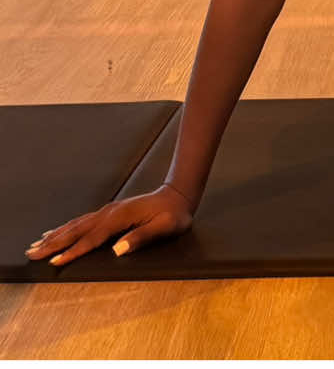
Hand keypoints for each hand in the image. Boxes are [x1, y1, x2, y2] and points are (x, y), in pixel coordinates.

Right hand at [24, 184, 192, 266]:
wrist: (178, 194)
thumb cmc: (174, 214)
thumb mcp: (164, 228)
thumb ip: (141, 237)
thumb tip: (118, 250)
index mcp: (120, 217)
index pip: (92, 238)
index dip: (73, 251)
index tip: (55, 262)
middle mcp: (110, 212)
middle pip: (77, 230)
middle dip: (53, 242)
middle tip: (31, 253)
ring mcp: (108, 211)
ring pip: (76, 225)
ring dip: (56, 235)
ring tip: (36, 244)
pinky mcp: (109, 212)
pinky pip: (82, 221)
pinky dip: (66, 227)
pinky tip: (57, 231)